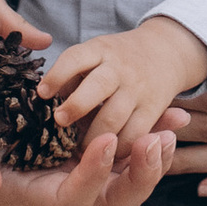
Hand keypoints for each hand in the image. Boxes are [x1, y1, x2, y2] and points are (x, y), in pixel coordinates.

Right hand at [0, 70, 170, 205]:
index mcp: (25, 194)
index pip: (69, 200)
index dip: (94, 175)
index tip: (110, 139)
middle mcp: (53, 187)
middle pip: (108, 200)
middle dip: (139, 175)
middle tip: (159, 140)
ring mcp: (68, 166)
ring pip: (123, 176)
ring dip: (153, 153)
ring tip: (175, 122)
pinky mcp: (76, 143)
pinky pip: (121, 145)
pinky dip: (146, 129)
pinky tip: (169, 111)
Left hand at [41, 15, 206, 162]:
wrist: (165, 52)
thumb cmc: (116, 59)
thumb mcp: (94, 53)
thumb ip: (71, 74)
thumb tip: (44, 99)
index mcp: (100, 51)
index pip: (76, 58)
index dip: (58, 75)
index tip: (42, 93)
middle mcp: (119, 69)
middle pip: (98, 86)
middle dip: (77, 105)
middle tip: (59, 121)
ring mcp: (137, 90)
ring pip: (115, 116)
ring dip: (93, 135)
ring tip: (77, 150)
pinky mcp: (153, 109)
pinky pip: (135, 133)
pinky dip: (118, 147)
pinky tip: (104, 154)